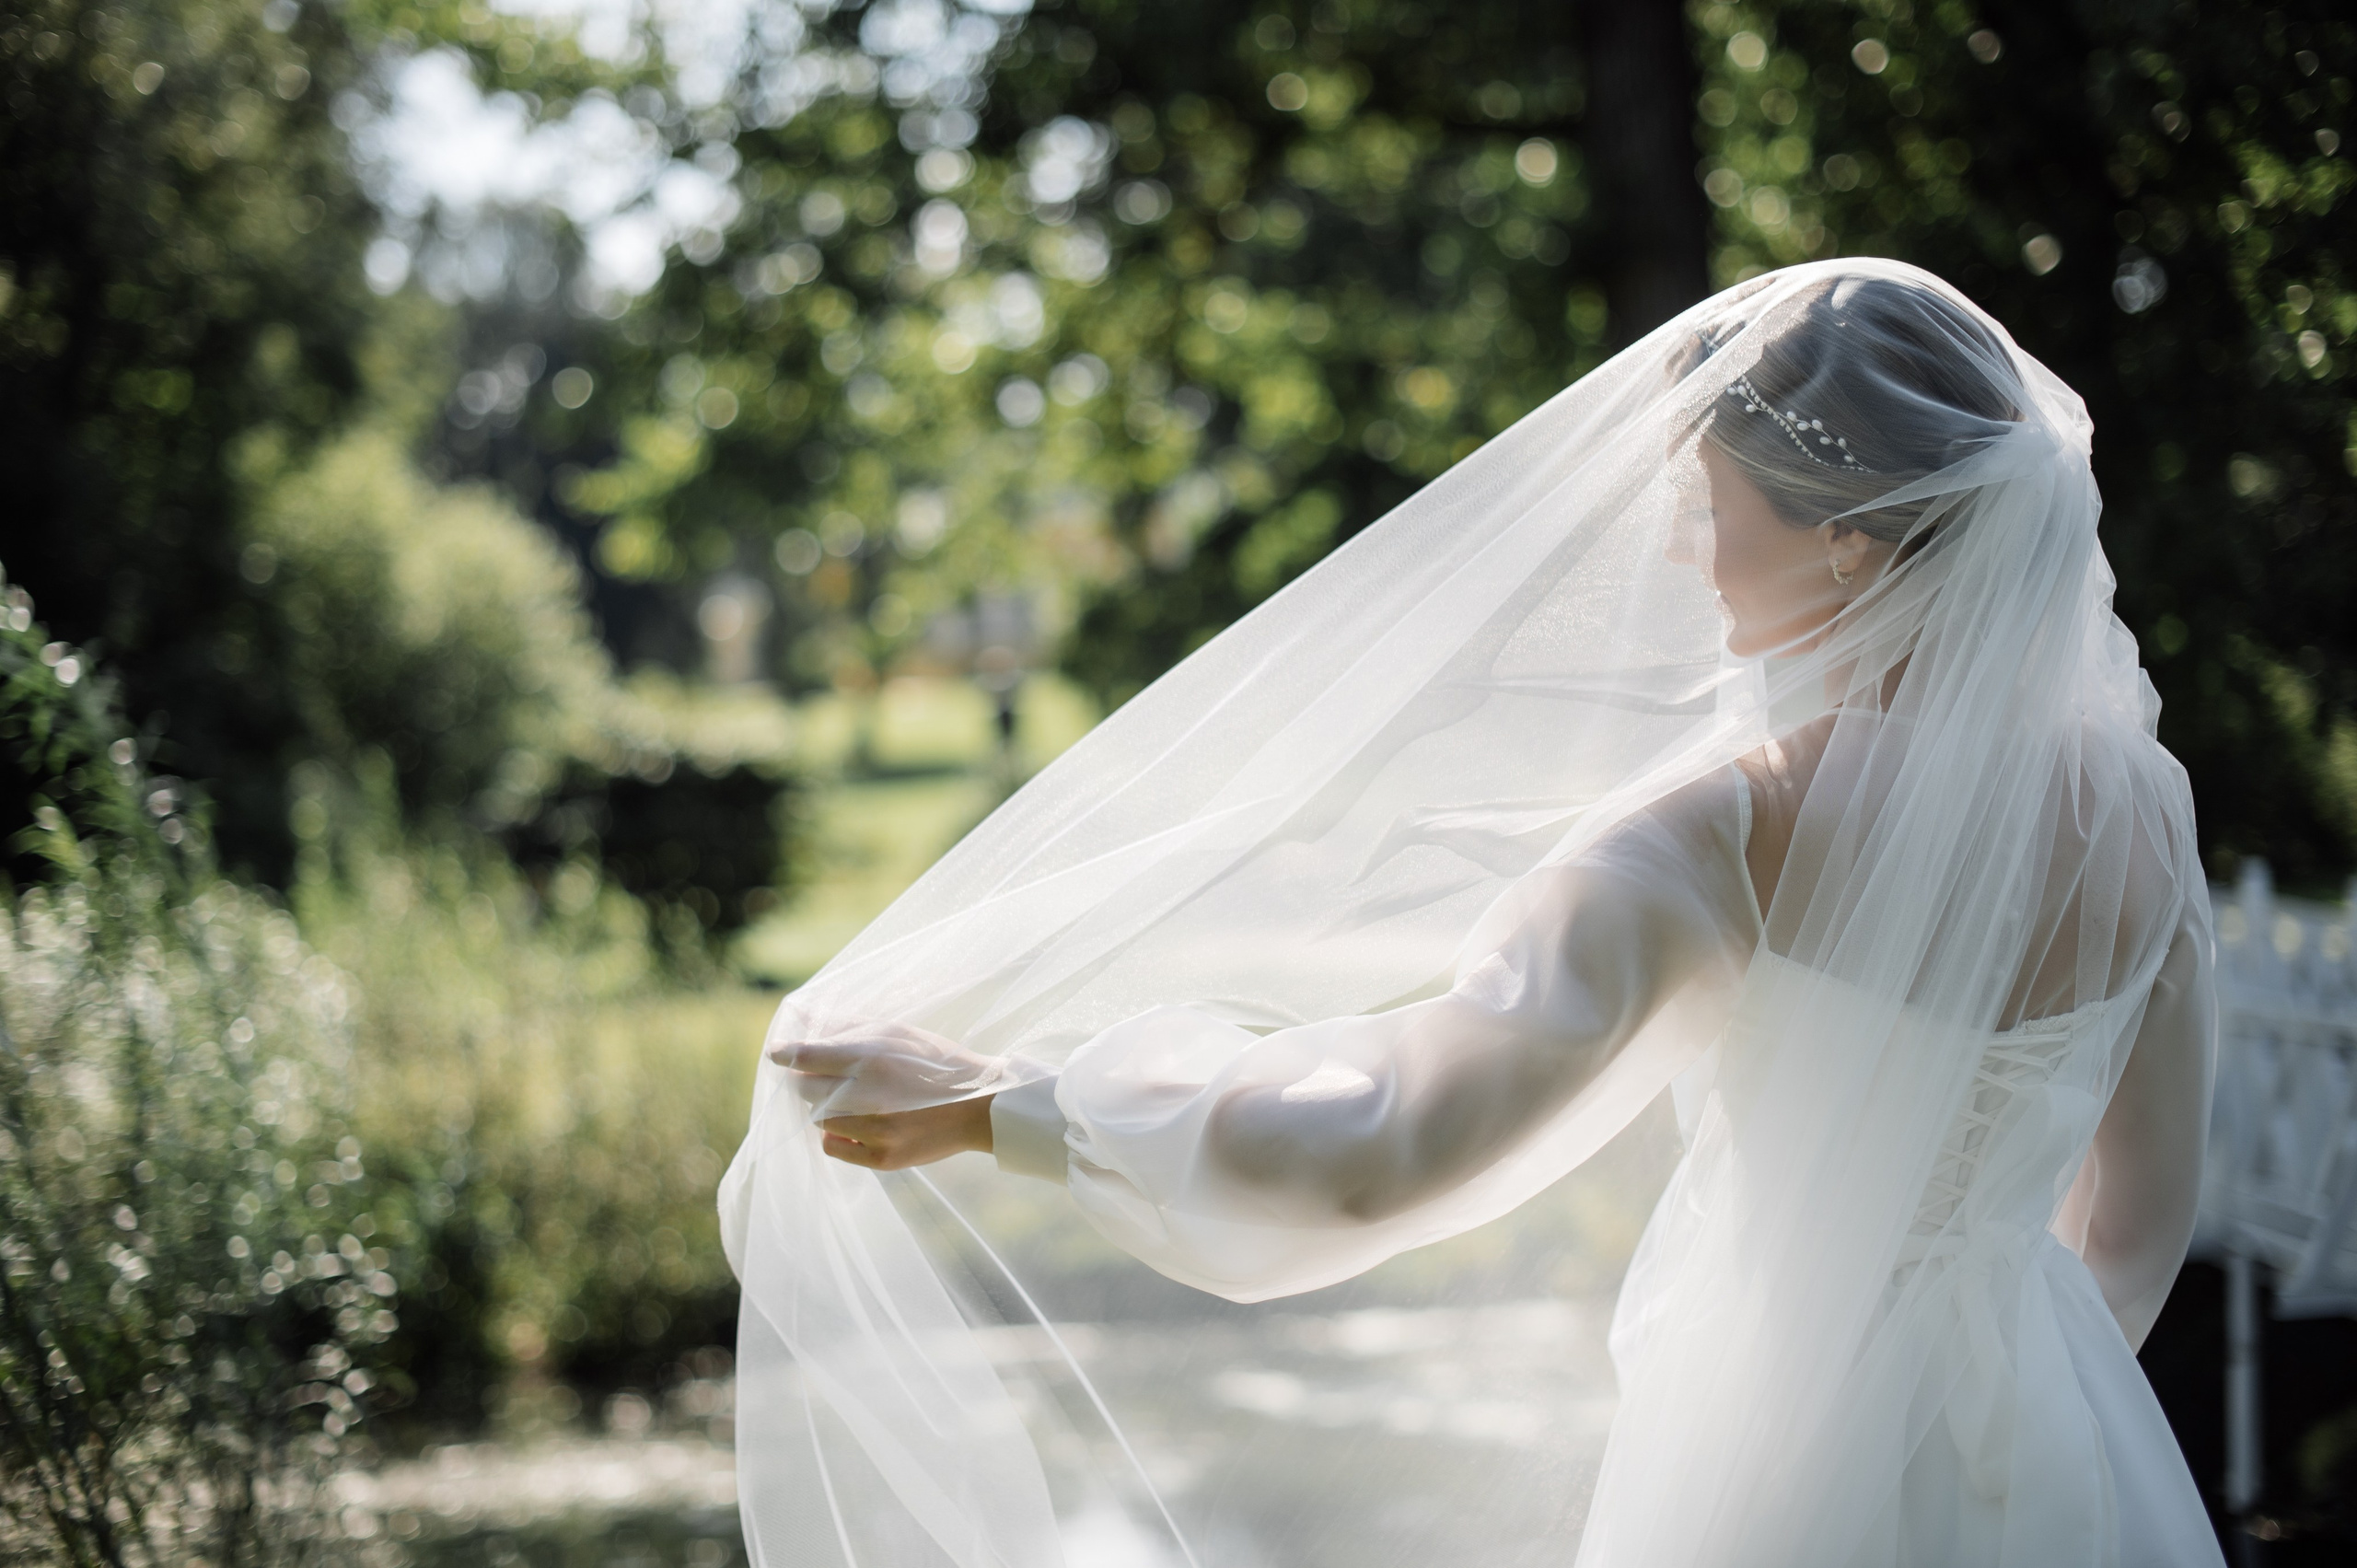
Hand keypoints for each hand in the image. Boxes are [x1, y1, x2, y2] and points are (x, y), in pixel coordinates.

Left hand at [768, 1017, 1008, 1169]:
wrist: (980, 1106)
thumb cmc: (936, 1062)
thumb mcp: (897, 1032)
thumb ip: (849, 1027)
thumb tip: (806, 1017)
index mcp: (872, 1057)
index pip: (807, 1056)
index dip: (784, 1053)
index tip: (776, 1053)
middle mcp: (869, 1094)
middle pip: (806, 1089)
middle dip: (808, 1081)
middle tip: (822, 1077)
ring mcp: (875, 1130)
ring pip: (818, 1119)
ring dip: (824, 1108)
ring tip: (848, 1100)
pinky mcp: (883, 1157)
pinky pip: (833, 1147)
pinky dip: (836, 1135)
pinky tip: (855, 1124)